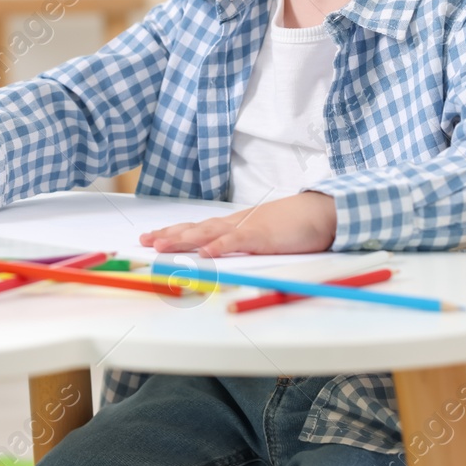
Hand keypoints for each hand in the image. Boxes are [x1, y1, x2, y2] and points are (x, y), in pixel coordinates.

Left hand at [140, 192, 337, 256]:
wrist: (321, 212)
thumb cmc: (294, 225)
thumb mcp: (262, 235)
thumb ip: (242, 243)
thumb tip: (222, 254)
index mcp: (233, 225)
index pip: (197, 228)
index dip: (174, 232)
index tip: (151, 236)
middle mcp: (234, 224)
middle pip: (195, 229)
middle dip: (168, 235)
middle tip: (144, 240)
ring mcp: (246, 228)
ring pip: (208, 234)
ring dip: (183, 239)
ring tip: (161, 245)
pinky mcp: (262, 236)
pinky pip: (236, 241)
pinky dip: (219, 247)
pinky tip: (204, 253)